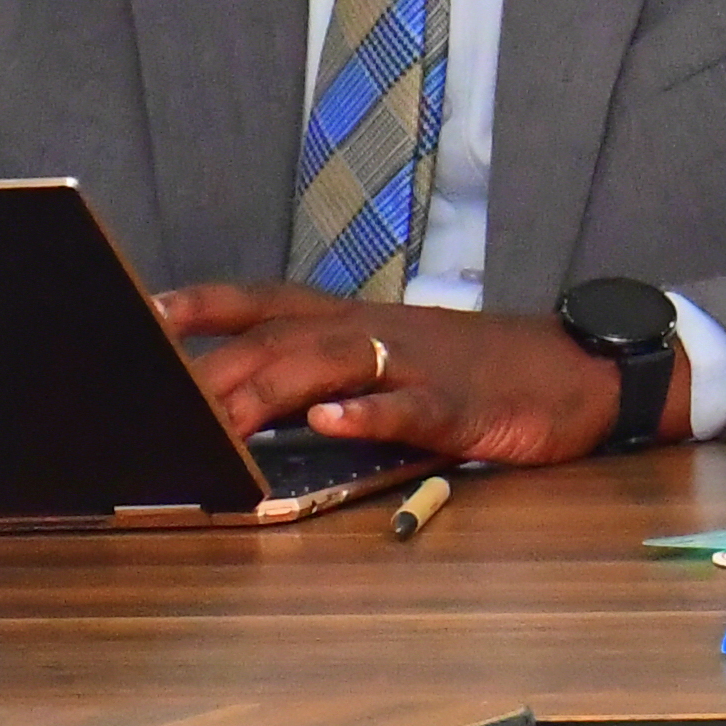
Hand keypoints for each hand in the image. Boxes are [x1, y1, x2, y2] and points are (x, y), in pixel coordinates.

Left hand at [155, 285, 623, 466]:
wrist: (582, 373)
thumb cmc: (483, 375)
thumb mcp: (401, 365)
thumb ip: (332, 378)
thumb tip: (252, 406)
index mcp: (359, 321)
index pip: (267, 302)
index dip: (205, 306)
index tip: (143, 313)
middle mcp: (379, 333)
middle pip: (282, 340)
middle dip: (215, 370)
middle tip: (154, 400)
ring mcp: (420, 366)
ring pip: (331, 365)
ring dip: (268, 392)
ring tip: (217, 421)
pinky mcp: (462, 406)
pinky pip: (409, 406)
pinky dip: (368, 412)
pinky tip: (333, 423)